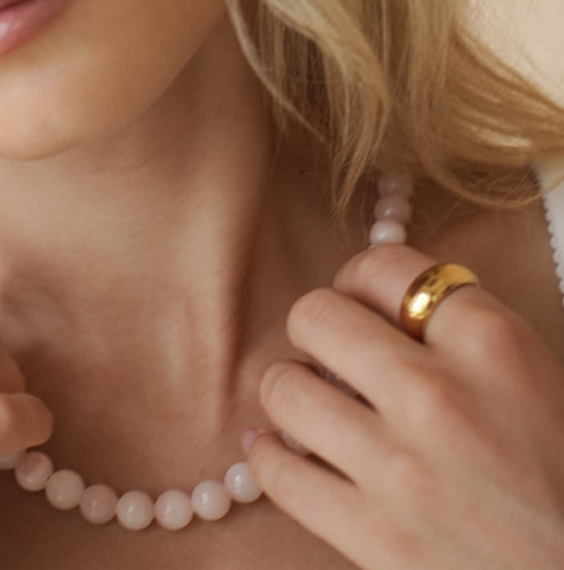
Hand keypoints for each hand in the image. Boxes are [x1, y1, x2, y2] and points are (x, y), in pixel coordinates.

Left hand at [247, 243, 563, 569]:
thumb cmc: (560, 471)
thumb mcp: (529, 374)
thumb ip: (454, 328)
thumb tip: (364, 297)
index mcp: (491, 343)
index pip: (379, 265)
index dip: (360, 281)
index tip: (360, 305)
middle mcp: (438, 396)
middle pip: (313, 315)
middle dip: (316, 331)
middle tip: (332, 356)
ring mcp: (402, 471)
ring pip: (283, 388)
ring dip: (291, 391)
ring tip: (314, 405)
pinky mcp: (376, 538)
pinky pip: (277, 472)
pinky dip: (270, 455)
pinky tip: (284, 449)